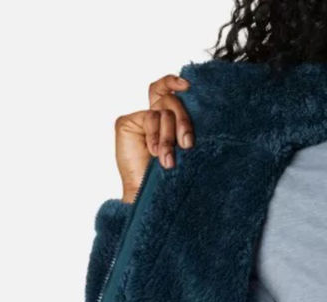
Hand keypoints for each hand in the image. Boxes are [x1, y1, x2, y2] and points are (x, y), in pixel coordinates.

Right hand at [113, 74, 194, 202]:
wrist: (150, 194)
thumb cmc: (170, 177)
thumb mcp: (184, 149)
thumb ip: (185, 128)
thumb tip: (200, 110)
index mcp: (169, 119)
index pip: (169, 91)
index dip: (174, 82)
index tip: (188, 86)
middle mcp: (155, 116)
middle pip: (170, 101)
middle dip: (183, 121)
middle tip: (187, 144)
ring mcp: (140, 119)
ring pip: (162, 113)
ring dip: (168, 138)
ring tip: (168, 160)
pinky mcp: (126, 122)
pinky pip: (149, 118)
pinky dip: (155, 136)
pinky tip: (154, 153)